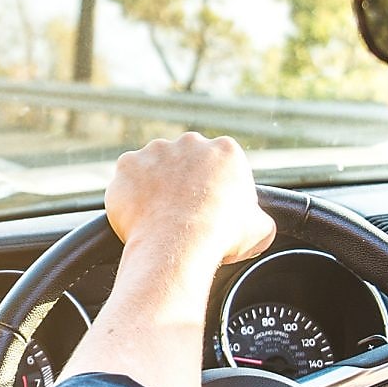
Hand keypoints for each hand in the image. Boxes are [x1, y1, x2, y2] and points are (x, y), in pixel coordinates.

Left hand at [105, 132, 275, 264]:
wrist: (178, 244)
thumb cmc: (221, 236)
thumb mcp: (260, 230)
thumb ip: (259, 218)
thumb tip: (256, 224)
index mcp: (225, 150)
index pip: (220, 164)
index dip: (215, 189)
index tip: (210, 209)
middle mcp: (189, 142)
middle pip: (186, 161)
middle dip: (183, 183)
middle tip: (183, 213)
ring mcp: (154, 151)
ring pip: (154, 168)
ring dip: (154, 187)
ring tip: (159, 218)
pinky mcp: (127, 165)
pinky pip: (127, 181)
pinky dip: (129, 196)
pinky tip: (138, 218)